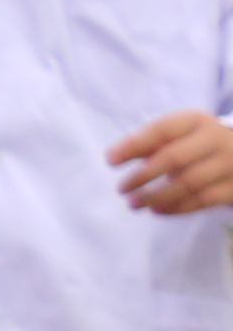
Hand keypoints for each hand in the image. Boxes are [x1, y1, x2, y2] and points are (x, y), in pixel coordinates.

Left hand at [113, 109, 232, 214]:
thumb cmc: (197, 144)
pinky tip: (157, 210)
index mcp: (197, 121)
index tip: (110, 160)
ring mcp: (230, 163)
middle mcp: (216, 138)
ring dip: (156, 196)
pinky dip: (176, 207)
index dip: (134, 144)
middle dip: (143, 175)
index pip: (163, 130)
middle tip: (121, 189)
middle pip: (175, 157)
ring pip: (189, 182)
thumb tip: (113, 157)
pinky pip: (203, 200)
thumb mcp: (178, 135)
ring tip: (134, 203)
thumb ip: (149, 144)